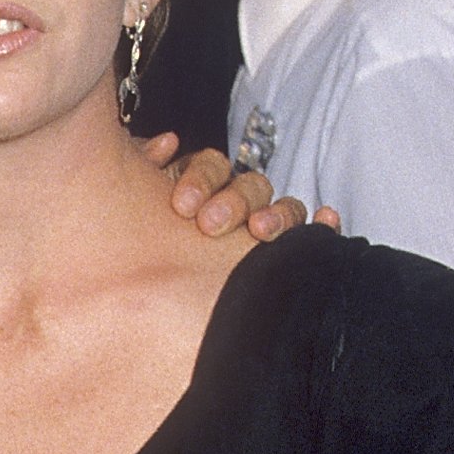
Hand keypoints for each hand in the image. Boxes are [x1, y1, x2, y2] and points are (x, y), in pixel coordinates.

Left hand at [140, 129, 341, 241]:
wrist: (138, 310)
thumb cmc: (137, 254)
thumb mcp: (128, 210)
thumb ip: (140, 168)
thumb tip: (166, 143)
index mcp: (200, 191)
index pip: (211, 168)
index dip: (200, 177)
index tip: (182, 204)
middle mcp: (235, 206)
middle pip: (249, 186)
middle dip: (233, 201)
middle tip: (209, 225)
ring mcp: (262, 229)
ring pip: (282, 208)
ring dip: (276, 214)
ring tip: (260, 231)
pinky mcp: (284, 257)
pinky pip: (313, 236)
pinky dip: (323, 224)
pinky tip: (326, 219)